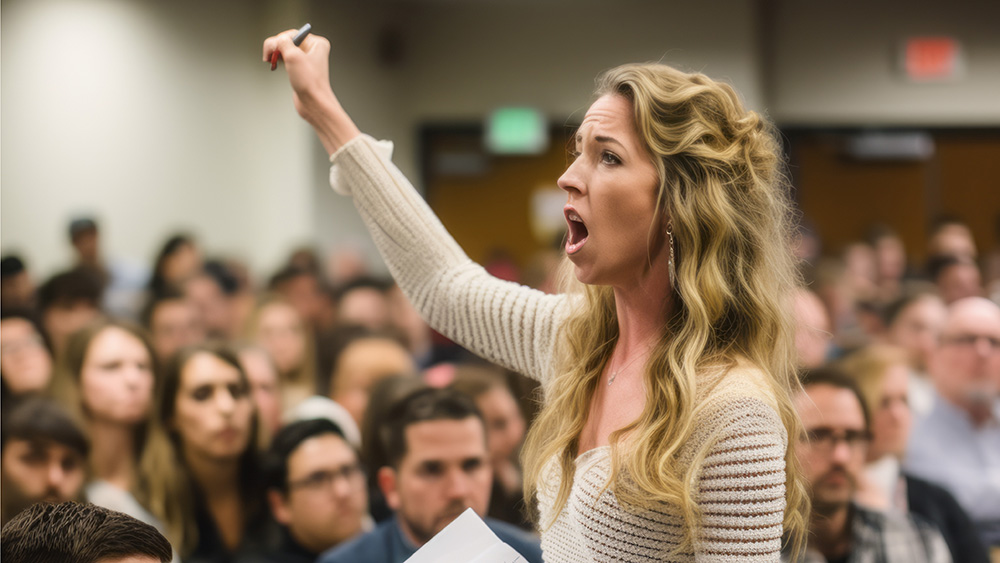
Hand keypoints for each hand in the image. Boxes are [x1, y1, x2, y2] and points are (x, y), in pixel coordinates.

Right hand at [262, 30, 359, 153]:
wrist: (313, 103)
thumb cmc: (310, 83)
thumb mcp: (293, 56)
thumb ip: (283, 43)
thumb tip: (276, 41)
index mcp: (317, 43)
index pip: (292, 33)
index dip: (280, 40)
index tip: (274, 49)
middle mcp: (313, 51)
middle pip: (287, 41)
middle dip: (276, 47)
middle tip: (269, 55)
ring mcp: (306, 61)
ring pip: (285, 50)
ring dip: (276, 54)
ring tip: (271, 61)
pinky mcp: (300, 70)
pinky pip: (286, 60)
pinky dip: (278, 61)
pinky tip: (275, 65)